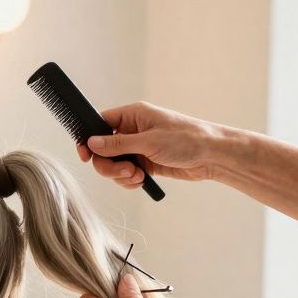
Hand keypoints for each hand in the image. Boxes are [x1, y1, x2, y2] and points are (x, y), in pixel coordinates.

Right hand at [75, 102, 225, 188]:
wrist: (212, 156)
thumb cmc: (187, 139)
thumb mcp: (149, 141)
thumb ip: (118, 144)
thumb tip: (92, 142)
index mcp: (132, 116)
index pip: (100, 124)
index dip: (89, 139)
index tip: (85, 155)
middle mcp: (132, 131)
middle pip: (102, 149)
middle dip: (109, 164)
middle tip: (124, 171)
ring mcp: (138, 148)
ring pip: (113, 164)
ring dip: (120, 175)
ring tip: (138, 176)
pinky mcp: (144, 163)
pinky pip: (125, 175)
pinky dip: (129, 181)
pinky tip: (142, 181)